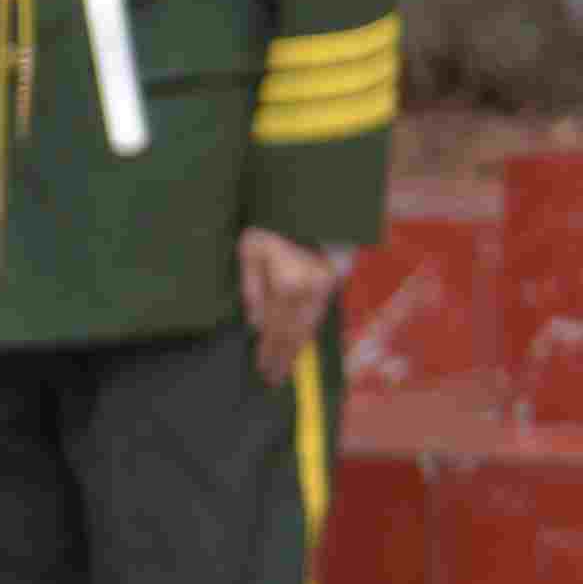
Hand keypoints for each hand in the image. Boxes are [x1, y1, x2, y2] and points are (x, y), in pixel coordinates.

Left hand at [238, 230, 348, 384]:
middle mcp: (310, 290)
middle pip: (295, 334)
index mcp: (288, 285)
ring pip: (309, 326)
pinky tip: (300, 342)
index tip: (262, 371)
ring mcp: (324, 286)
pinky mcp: (332, 280)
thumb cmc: (271, 226)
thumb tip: (255, 324)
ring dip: (297, 349)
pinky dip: (307, 332)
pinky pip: (317, 314)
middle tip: (274, 380)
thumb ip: (252, 289)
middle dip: (283, 358)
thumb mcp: (250, 253)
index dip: (268, 353)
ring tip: (286, 368)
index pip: (276, 330)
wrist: (308, 203)